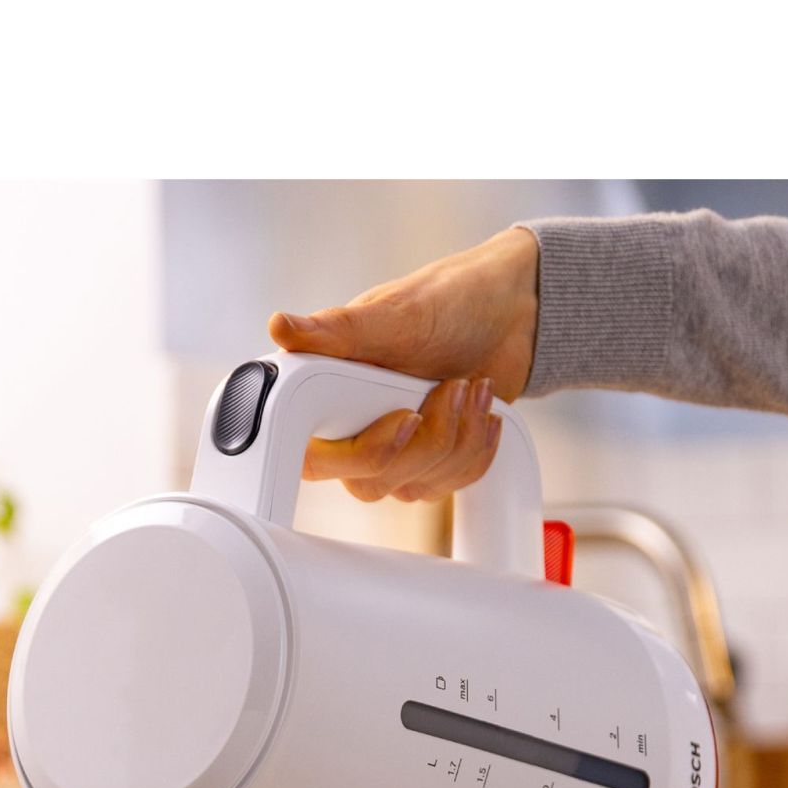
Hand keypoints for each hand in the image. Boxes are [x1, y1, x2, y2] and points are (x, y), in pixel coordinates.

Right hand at [267, 226, 539, 504]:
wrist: (507, 314)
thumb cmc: (449, 302)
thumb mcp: (395, 313)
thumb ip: (337, 330)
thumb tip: (280, 328)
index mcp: (327, 390)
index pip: (313, 456)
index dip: (359, 452)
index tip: (405, 418)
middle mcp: (351, 426)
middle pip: (368, 480)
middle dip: (426, 439)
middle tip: (452, 386)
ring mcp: (390, 450)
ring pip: (412, 486)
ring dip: (458, 439)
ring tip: (472, 387)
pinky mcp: (427, 464)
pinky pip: (447, 486)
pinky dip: (475, 449)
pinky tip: (481, 410)